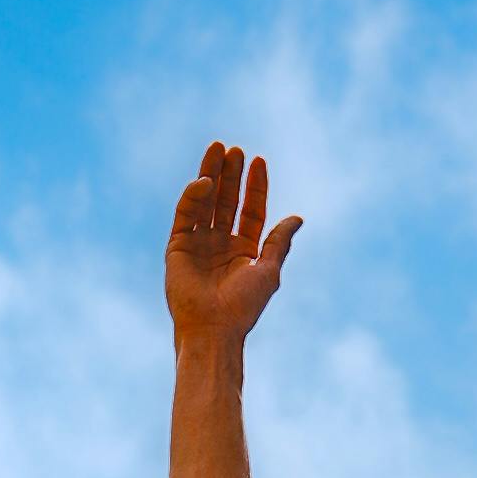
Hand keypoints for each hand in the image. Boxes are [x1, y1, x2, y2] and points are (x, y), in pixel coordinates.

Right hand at [166, 142, 300, 344]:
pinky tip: (206, 181)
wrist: (213, 329)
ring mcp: (198, 244)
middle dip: (232, 175)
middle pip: (227, 201)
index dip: (255, 187)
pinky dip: (194, 195)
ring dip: (212, 174)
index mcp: (243, 251)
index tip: (258, 161)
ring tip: (218, 148)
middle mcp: (220, 245)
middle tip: (236, 150)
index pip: (251, 211)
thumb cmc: (243, 307)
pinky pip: (186, 214)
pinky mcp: (178, 246)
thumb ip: (279, 242)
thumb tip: (298, 217)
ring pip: (206, 201)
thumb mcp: (268, 271)